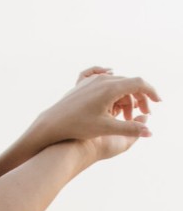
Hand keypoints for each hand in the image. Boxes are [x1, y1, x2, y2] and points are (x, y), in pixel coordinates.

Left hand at [33, 68, 159, 154]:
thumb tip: (149, 131)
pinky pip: (103, 78)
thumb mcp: (106, 128)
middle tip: (143, 113)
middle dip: (139, 98)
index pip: (139, 84)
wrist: (52, 122)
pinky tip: (114, 90)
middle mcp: (103, 79)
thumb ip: (130, 128)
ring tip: (125, 115)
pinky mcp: (83, 83)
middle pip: (129, 83)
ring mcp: (92, 79)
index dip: (151, 92)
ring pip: (117, 83)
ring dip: (126, 97)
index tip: (158, 103)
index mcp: (111, 87)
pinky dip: (113, 87)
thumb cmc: (78, 126)